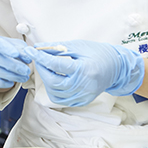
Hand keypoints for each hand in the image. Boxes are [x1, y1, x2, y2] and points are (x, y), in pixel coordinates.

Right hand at [0, 34, 31, 88]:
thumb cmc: (7, 49)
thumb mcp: (16, 45)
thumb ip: (22, 50)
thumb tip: (28, 58)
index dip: (4, 47)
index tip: (16, 54)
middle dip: (12, 65)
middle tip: (26, 70)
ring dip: (9, 75)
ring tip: (23, 77)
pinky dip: (0, 83)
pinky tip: (12, 83)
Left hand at [27, 40, 144, 106]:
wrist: (117, 67)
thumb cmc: (99, 54)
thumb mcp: (78, 46)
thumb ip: (57, 47)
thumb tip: (38, 48)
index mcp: (84, 69)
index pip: (56, 64)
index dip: (40, 57)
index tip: (29, 51)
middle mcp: (84, 86)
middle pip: (53, 81)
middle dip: (42, 69)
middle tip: (38, 59)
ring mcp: (84, 96)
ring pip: (55, 92)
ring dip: (46, 80)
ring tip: (47, 68)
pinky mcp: (83, 101)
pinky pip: (61, 100)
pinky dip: (54, 90)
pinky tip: (54, 80)